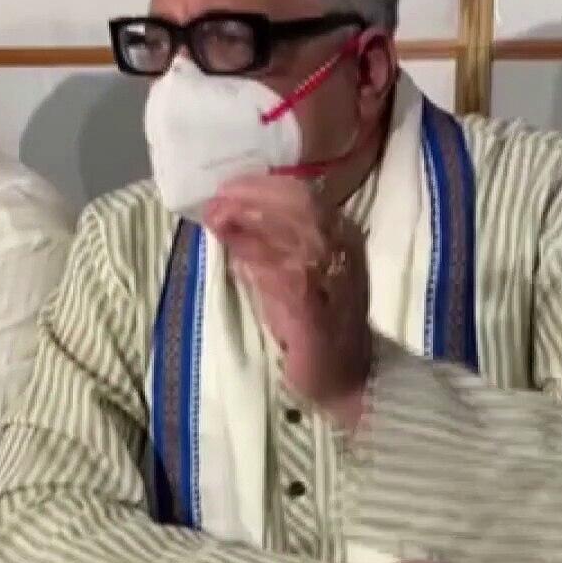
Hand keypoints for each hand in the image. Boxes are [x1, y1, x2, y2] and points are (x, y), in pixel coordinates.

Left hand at [204, 175, 373, 430]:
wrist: (346, 377)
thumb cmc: (317, 324)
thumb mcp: (293, 274)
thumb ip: (270, 246)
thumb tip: (231, 220)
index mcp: (342, 236)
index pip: (304, 195)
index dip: (262, 186)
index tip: (228, 185)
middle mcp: (344, 250)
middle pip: (300, 206)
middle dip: (251, 197)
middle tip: (215, 201)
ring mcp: (335, 279)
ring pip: (294, 234)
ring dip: (249, 222)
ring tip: (216, 218)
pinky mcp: (318, 312)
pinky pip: (288, 277)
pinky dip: (258, 260)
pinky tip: (234, 255)